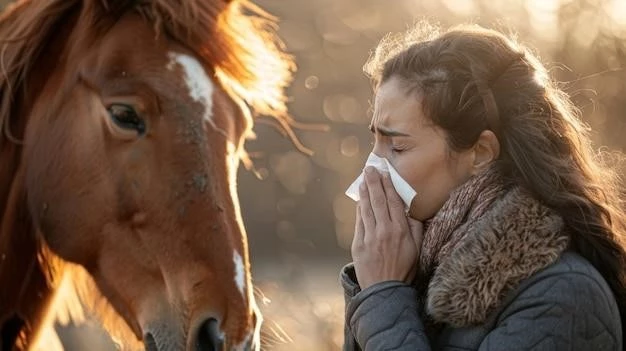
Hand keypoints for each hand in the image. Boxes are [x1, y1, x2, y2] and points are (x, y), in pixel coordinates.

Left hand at [351, 167, 423, 289]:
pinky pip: (359, 222)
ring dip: (364, 192)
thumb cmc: (404, 270)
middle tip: (370, 169)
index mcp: (401, 231)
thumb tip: (409, 211)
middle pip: (378, 201)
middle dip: (373, 182)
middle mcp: (385, 231)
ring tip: (362, 180)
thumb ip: (415, 228)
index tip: (385, 173)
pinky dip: (359, 209)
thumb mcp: (417, 249)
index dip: (388, 185)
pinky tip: (360, 200)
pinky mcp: (358, 244)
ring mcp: (370, 237)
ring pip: (366, 209)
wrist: (385, 290)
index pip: (393, 202)